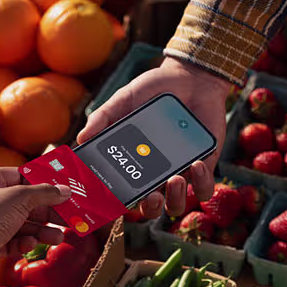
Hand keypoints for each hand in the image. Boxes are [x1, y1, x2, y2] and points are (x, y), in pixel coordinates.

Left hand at [0, 168, 71, 284]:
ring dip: (41, 231)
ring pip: (21, 225)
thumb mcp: (19, 199)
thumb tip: (64, 190)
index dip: (44, 184)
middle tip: (68, 218)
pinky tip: (31, 245)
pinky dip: (24, 243)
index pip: (22, 177)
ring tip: (58, 237)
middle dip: (47, 212)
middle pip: (25, 203)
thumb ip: (44, 193)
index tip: (64, 191)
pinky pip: (12, 241)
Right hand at [78, 56, 229, 217]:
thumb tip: (81, 138)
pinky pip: (204, 188)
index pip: (122, 192)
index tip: (114, 198)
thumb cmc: (153, 91)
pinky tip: (195, 164)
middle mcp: (155, 174)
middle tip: (151, 196)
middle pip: (150, 208)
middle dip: (150, 208)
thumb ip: (103, 117)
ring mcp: (181, 172)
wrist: (190, 78)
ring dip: (175, 199)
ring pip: (176, 204)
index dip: (117, 202)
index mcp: (133, 163)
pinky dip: (202, 182)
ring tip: (174, 179)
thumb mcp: (124, 100)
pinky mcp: (205, 166)